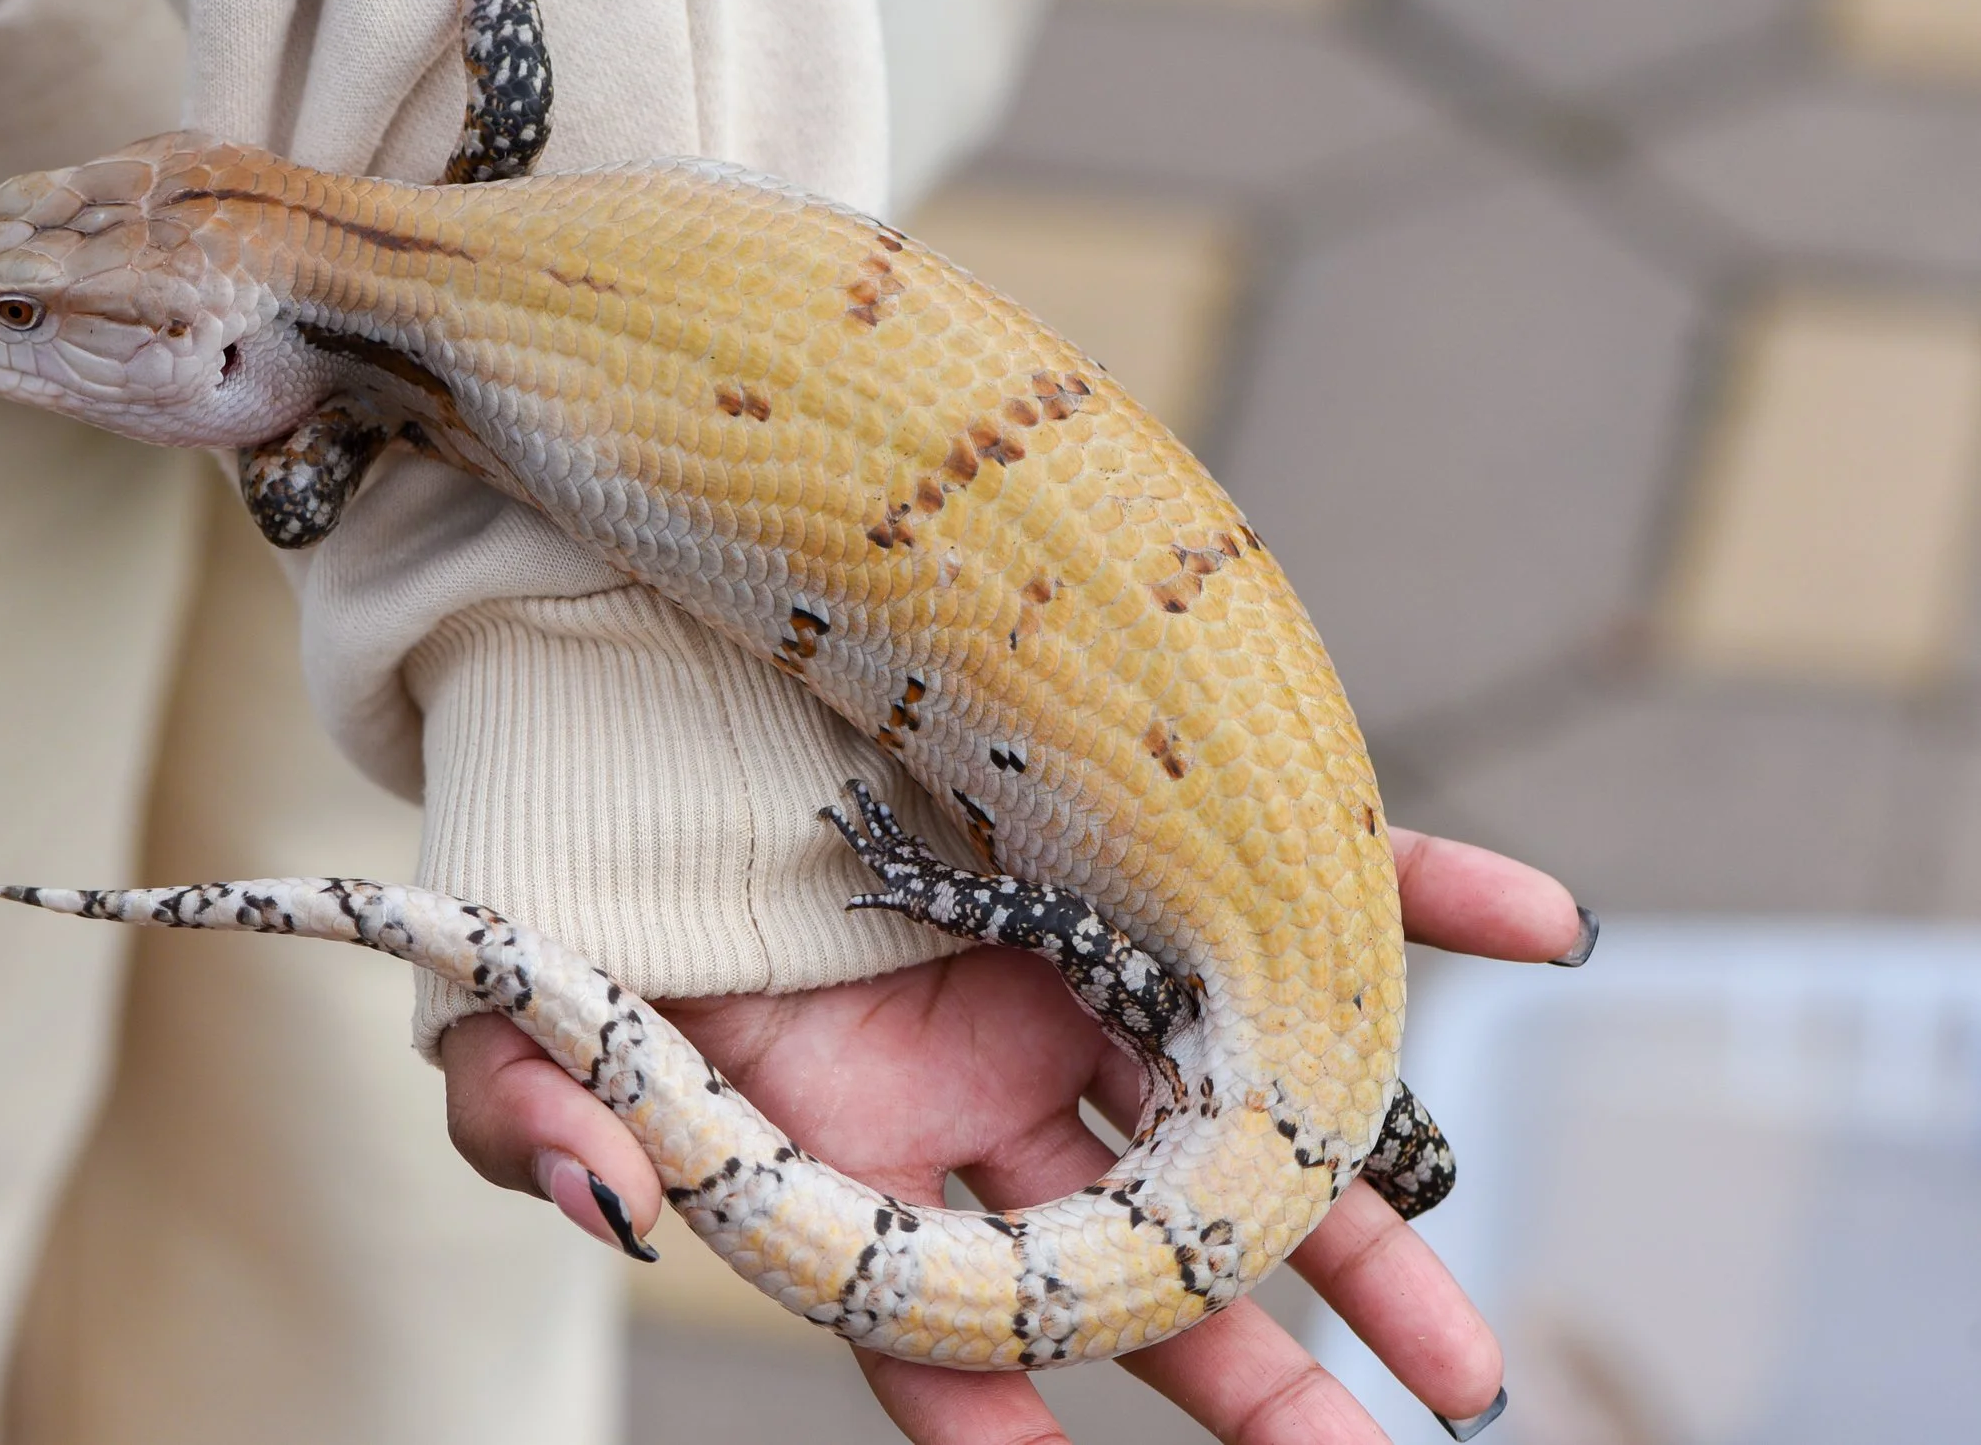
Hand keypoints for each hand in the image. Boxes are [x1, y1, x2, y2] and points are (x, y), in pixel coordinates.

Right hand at [443, 832, 1584, 1443]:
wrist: (617, 679)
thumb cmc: (553, 874)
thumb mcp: (506, 1020)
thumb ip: (539, 1132)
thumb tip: (609, 1219)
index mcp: (847, 1148)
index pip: (943, 1314)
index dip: (1002, 1415)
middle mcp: (978, 1077)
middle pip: (1136, 1249)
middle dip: (1253, 1370)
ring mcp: (1065, 961)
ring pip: (1238, 1107)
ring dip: (1369, 1218)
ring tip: (1471, 1363)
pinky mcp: (1119, 836)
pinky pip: (1297, 865)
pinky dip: (1420, 893)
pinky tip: (1543, 927)